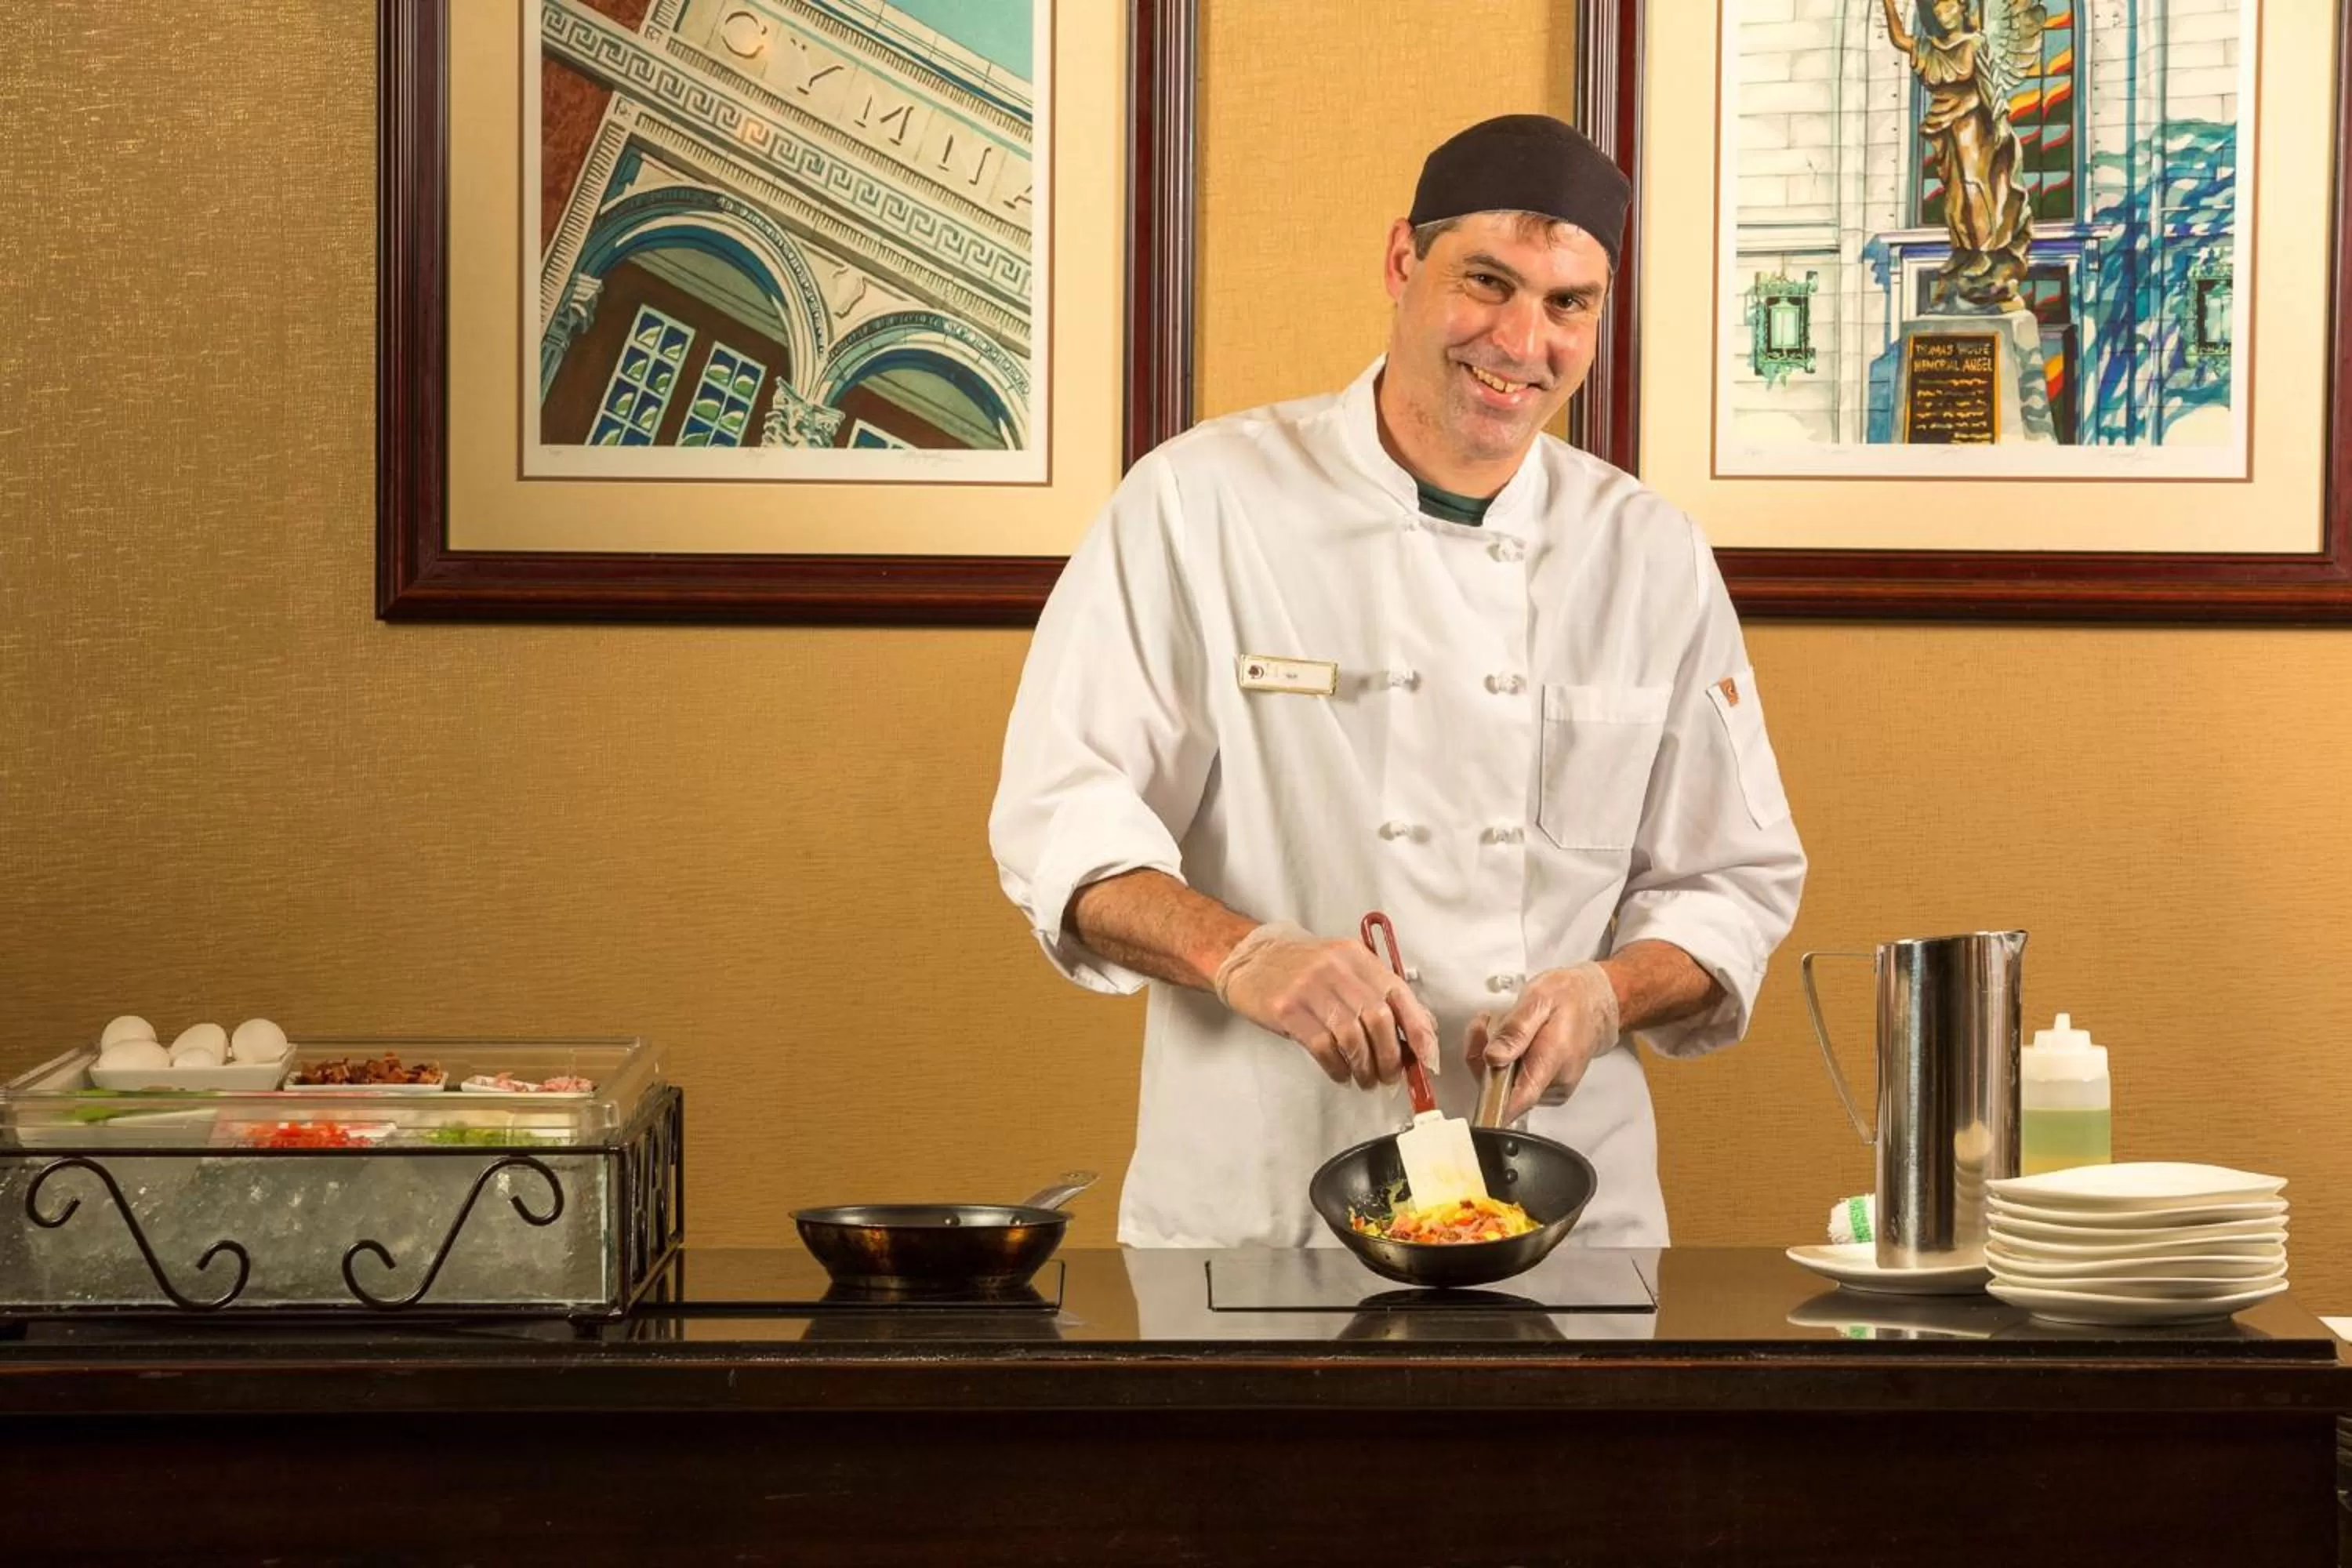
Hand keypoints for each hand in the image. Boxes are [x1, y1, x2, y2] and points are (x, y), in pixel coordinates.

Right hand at [1213, 922, 1439, 1088]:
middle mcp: (1337, 969)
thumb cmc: (1302, 967)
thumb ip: (1378, 992)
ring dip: (1364, 1067)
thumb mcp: (1344, 967)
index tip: (1427, 1059)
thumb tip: (1419, 1030)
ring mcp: (1310, 988)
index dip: (1419, 1031)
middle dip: (1390, 1056)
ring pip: (1352, 1037)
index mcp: (1358, 958)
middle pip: (1379, 1019)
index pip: (1400, 995)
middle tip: (1390, 1076)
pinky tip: (1340, 1073)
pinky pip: (1322, 1047)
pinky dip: (1337, 1067)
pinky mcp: (1287, 1008)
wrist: (1251, 958)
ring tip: (1365, 1079)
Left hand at [1464, 962, 1621, 1122]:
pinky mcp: (1547, 1089)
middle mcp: (1555, 1082)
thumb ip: (1516, 1030)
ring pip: (1504, 1086)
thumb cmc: (1570, 997)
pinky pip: (1514, 1083)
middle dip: (1484, 1057)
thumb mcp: (1539, 999)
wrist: (1595, 1002)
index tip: (1478, 1074)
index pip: (1519, 1100)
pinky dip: (1505, 1062)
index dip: (1491, 1097)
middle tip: (1487, 1024)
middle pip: (1502, 1090)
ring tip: (1503, 1026)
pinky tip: (1512, 1041)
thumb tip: (1494, 1058)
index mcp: (1553, 1061)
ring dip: (1493, 1057)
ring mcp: (1552, 1089)